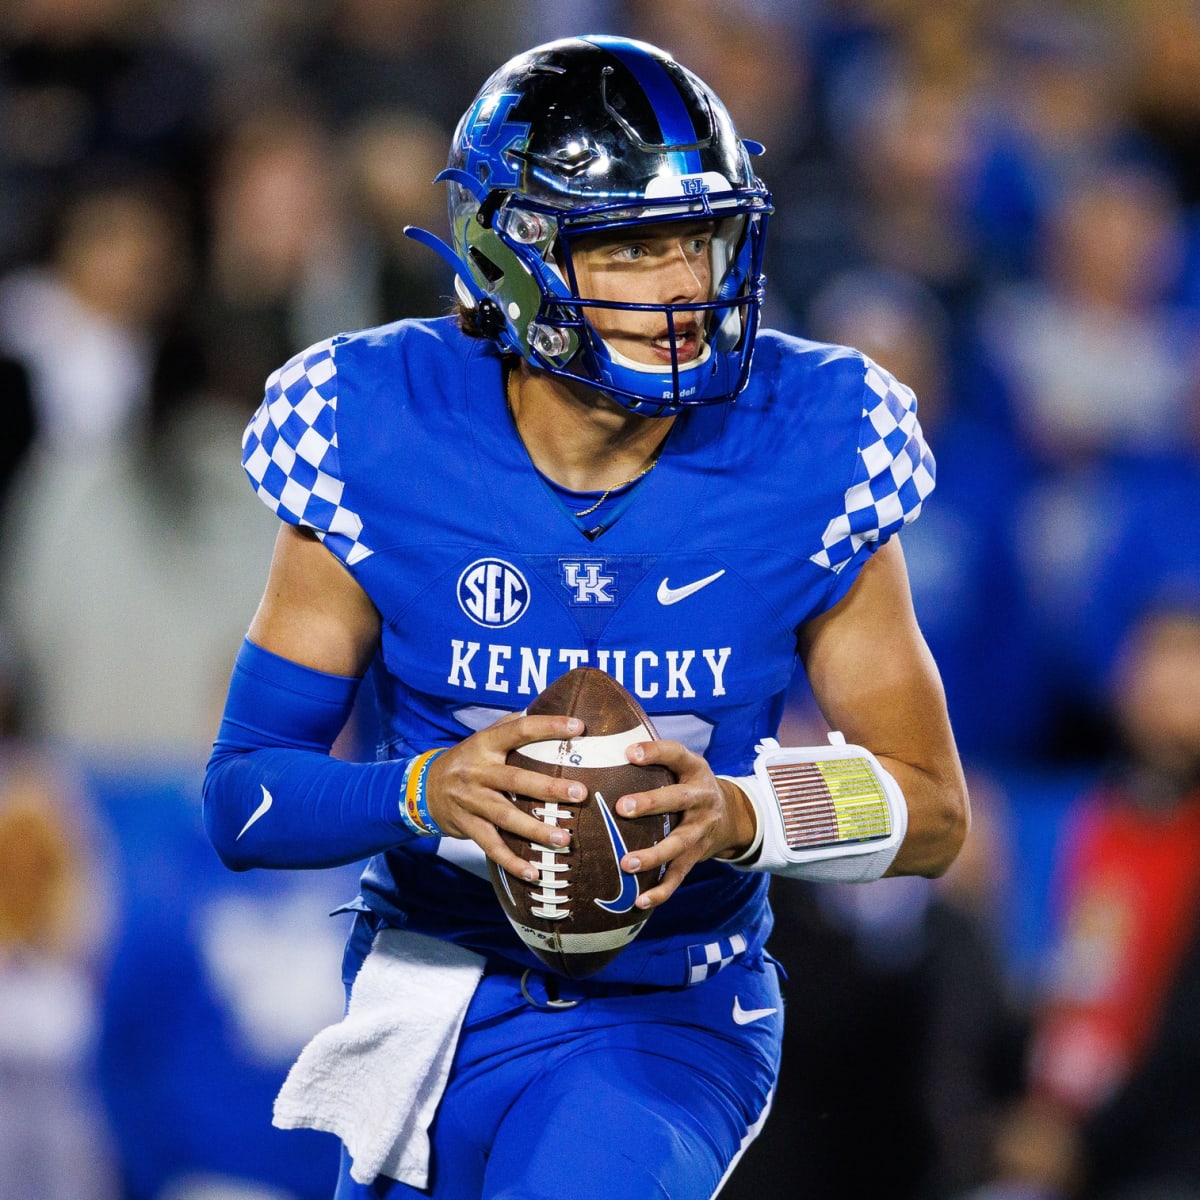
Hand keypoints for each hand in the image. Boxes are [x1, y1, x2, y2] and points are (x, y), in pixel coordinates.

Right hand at [423, 713, 587, 879]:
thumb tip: (547, 709)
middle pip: (516, 779)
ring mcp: (471, 801)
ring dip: (536, 830)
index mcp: (485, 744)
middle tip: (580, 793)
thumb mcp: (483, 738)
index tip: (579, 727)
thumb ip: (511, 726)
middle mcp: (477, 771)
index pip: (519, 730)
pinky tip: (534, 873)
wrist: (423, 788)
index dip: (549, 726)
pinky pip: (492, 847)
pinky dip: (512, 862)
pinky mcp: (467, 826)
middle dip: (549, 788)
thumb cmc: (467, 760)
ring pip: (506, 817)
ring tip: (565, 839)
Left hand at [612, 740, 756, 908]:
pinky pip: (679, 875)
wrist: (731, 815)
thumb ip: (653, 757)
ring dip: (653, 855)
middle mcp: (701, 798)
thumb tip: (602, 745)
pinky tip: (641, 901)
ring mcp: (701, 829)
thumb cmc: (687, 783)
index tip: (629, 753)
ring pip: (678, 843)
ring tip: (626, 864)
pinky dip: (661, 891)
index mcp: (694, 769)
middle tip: (622, 807)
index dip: (655, 752)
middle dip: (652, 803)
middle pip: (679, 799)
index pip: (676, 754)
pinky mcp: (697, 855)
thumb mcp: (681, 765)